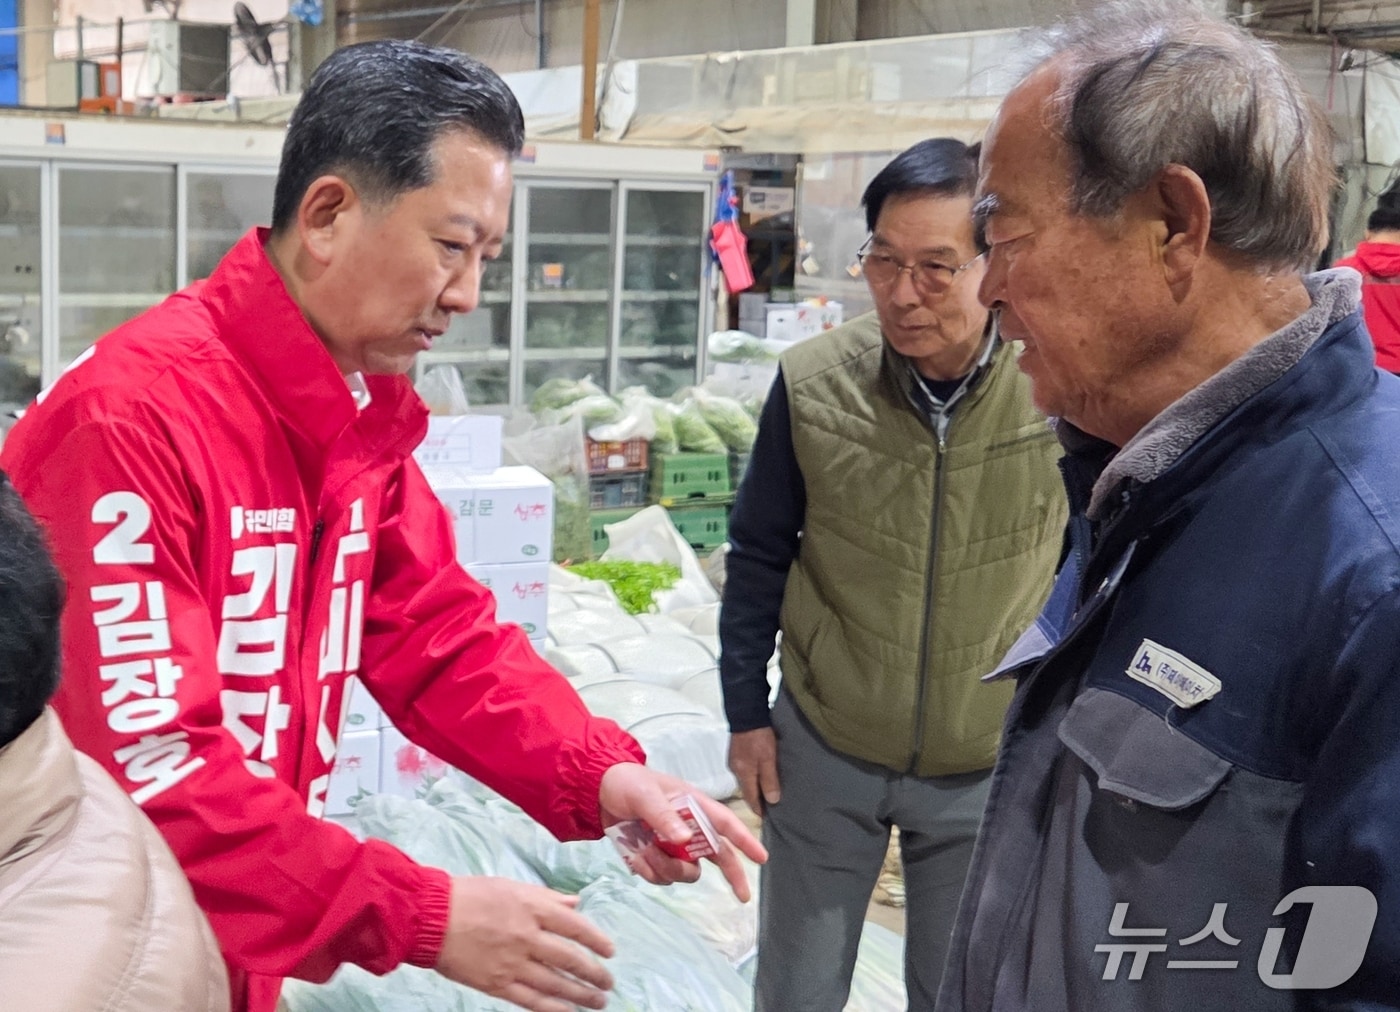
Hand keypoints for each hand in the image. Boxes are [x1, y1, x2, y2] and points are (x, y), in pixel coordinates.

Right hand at [434, 876, 614, 1011]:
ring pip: (556, 984)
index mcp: (532, 908)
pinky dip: (553, 1009)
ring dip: (581, 995)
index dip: (597, 941)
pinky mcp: (496, 985)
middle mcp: (527, 937)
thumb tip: (574, 903)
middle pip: (570, 959)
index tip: (610, 951)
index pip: (576, 927)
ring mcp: (512, 963)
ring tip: (599, 1001)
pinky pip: (531, 1001)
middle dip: (594, 973)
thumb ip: (546, 897)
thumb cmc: (470, 895)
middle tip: (608, 982)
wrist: (431, 917)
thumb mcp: (511, 886)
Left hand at [598, 762, 767, 900]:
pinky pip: (662, 877)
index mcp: (693, 806)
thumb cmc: (627, 782)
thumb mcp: (645, 795)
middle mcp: (689, 828)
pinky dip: (650, 872)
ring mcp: (674, 845)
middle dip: (731, 875)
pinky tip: (636, 856)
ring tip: (645, 851)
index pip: (725, 824)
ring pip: (687, 871)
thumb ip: (664, 816)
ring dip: (668, 869)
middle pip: (719, 855)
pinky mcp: (657, 856)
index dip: (745, 841)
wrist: (598, 792)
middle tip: (741, 896)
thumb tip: (686, 839)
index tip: (762, 859)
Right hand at [728, 727, 779, 819]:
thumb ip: (769, 779)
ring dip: (754, 787)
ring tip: (767, 791)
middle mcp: (735, 770)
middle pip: (747, 791)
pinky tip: (759, 774)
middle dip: (757, 799)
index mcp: (743, 774)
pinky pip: (744, 771)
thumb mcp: (768, 758)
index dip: (759, 809)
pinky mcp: (735, 753)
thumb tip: (772, 800)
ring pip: (745, 781)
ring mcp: (733, 761)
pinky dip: (752, 776)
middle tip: (770, 806)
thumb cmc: (759, 735)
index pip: (751, 799)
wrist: (746, 712)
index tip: (767, 818)